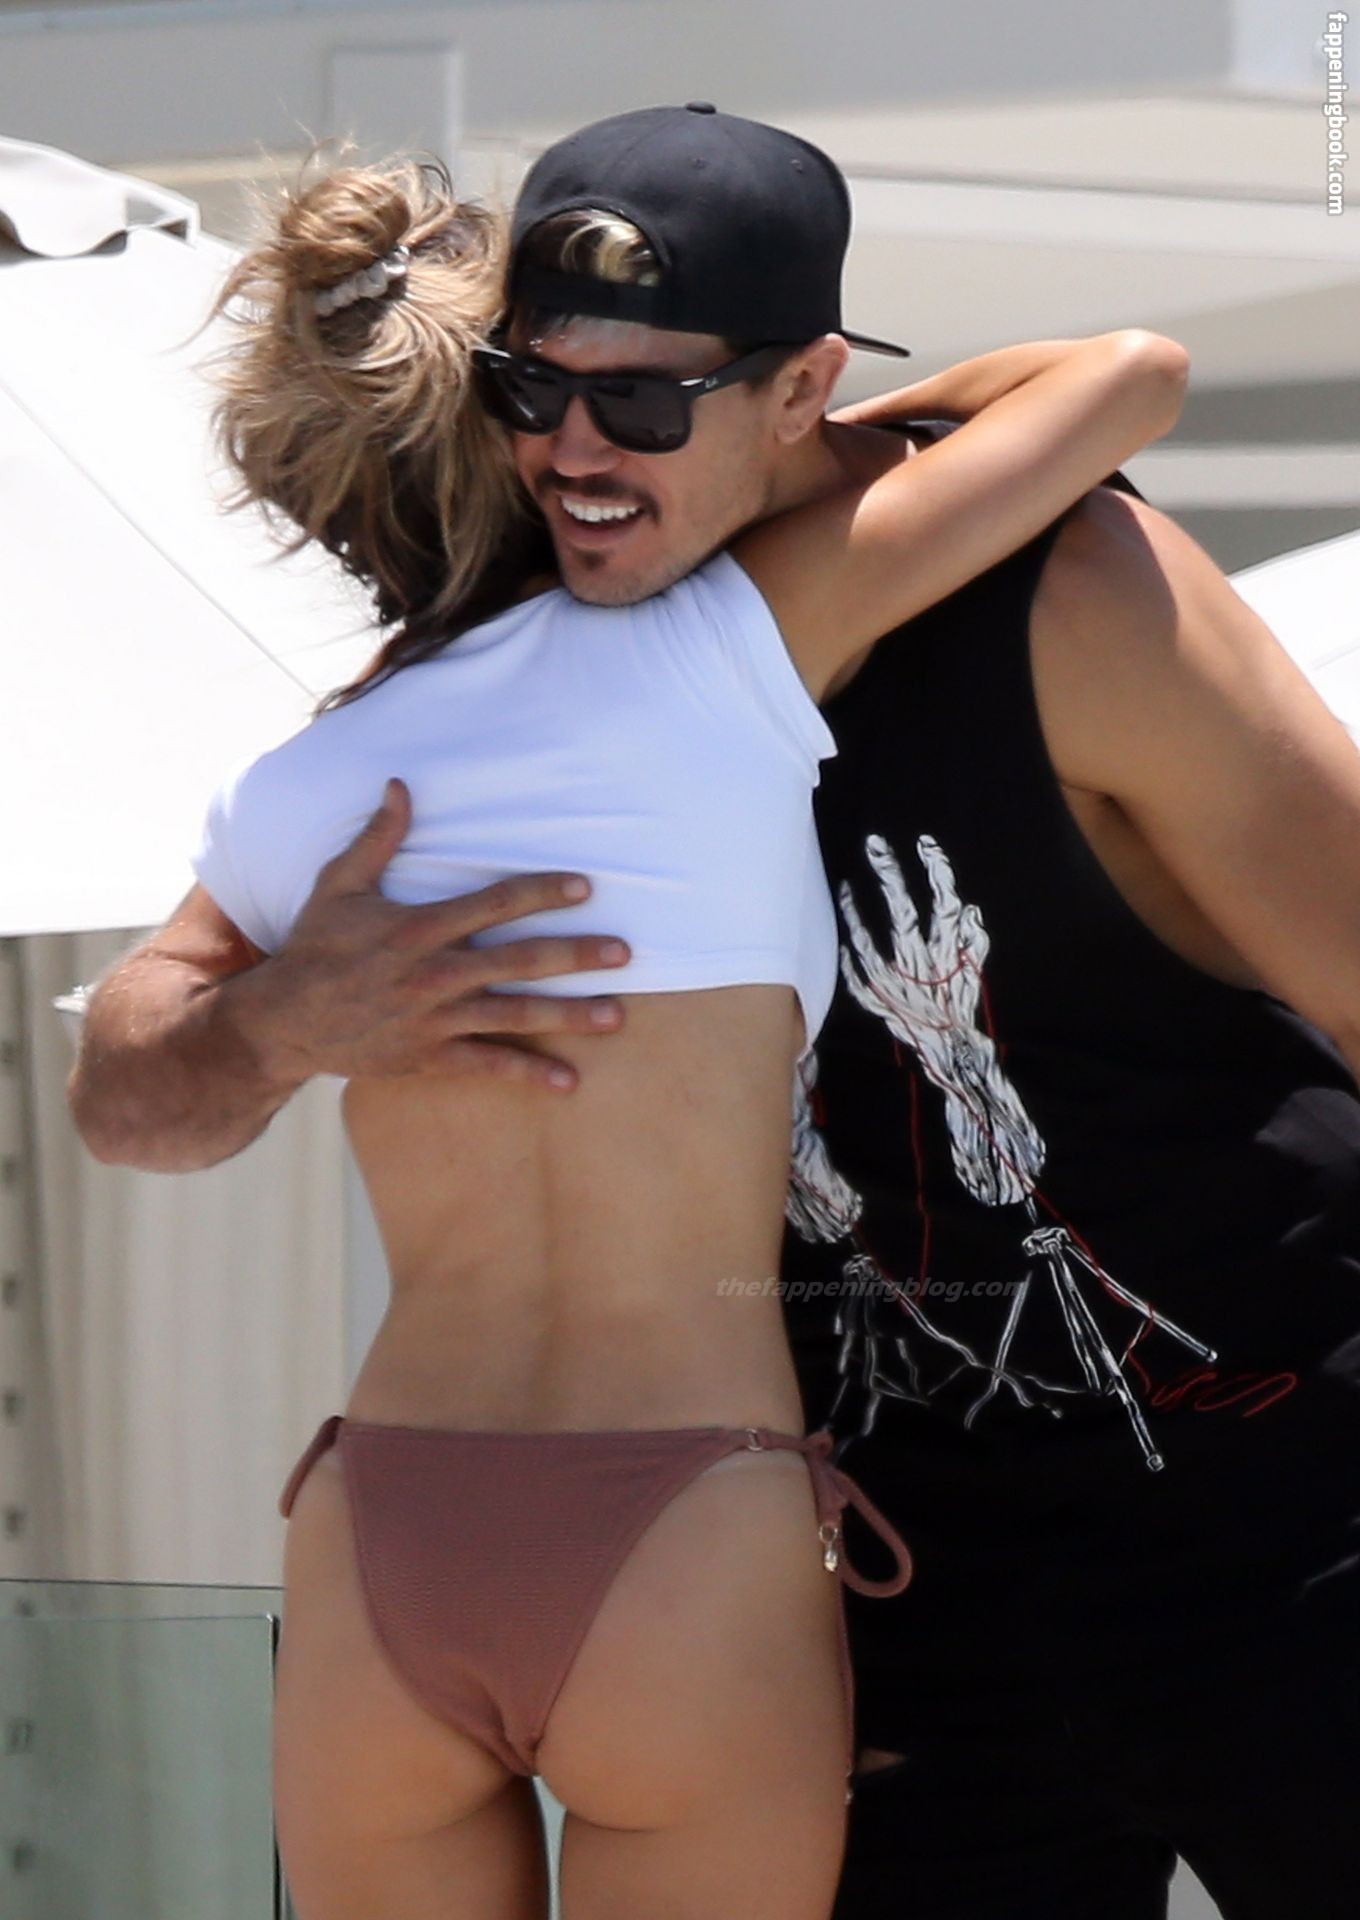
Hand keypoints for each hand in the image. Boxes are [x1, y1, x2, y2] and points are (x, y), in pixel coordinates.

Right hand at [234, 778, 629, 1092]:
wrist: (283, 1021)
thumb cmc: (314, 946)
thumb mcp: (338, 886)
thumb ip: (376, 839)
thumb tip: (399, 785)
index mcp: (419, 927)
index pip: (494, 903)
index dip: (542, 892)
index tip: (585, 886)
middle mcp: (434, 973)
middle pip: (519, 960)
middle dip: (576, 954)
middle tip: (626, 951)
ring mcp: (434, 1019)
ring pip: (514, 1015)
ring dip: (569, 1015)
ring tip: (617, 1015)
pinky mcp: (428, 1058)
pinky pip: (487, 1065)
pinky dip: (529, 1074)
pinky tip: (569, 1081)